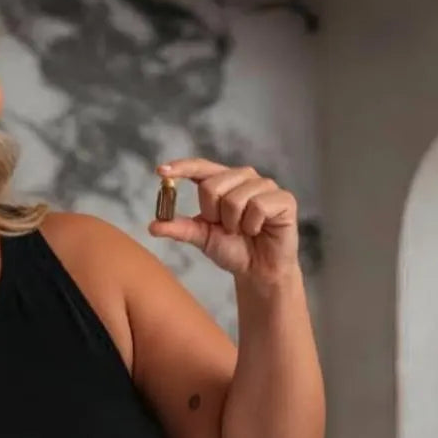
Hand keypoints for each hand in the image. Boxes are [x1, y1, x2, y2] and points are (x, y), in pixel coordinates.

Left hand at [149, 159, 299, 288]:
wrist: (258, 271)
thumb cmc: (232, 249)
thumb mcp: (202, 238)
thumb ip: (180, 228)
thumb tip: (153, 226)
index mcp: (223, 181)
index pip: (200, 167)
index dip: (181, 167)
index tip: (159, 172)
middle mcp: (244, 177)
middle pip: (212, 186)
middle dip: (213, 214)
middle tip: (225, 227)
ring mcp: (265, 185)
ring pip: (235, 199)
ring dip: (234, 224)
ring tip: (243, 231)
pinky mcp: (284, 198)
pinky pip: (258, 207)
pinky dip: (253, 226)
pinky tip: (258, 230)